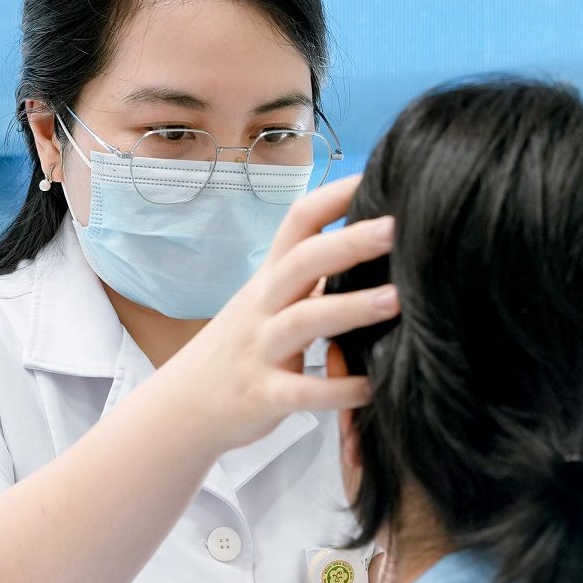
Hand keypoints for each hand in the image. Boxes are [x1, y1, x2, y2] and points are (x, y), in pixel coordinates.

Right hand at [159, 175, 396, 452]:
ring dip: (351, 308)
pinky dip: (338, 390)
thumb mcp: (269, 302)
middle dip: (349, 242)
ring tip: (397, 300)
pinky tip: (374, 387)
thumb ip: (311, 276)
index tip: (378, 176)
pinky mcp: (263, 396)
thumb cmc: (243, 347)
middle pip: (302, 262)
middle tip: (396, 228)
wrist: (184, 406)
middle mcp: (264, 306)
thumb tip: (372, 243)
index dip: (335, 196)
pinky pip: (302, 392)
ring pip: (304, 320)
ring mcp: (261, 350)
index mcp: (271, 277)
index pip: (299, 221)